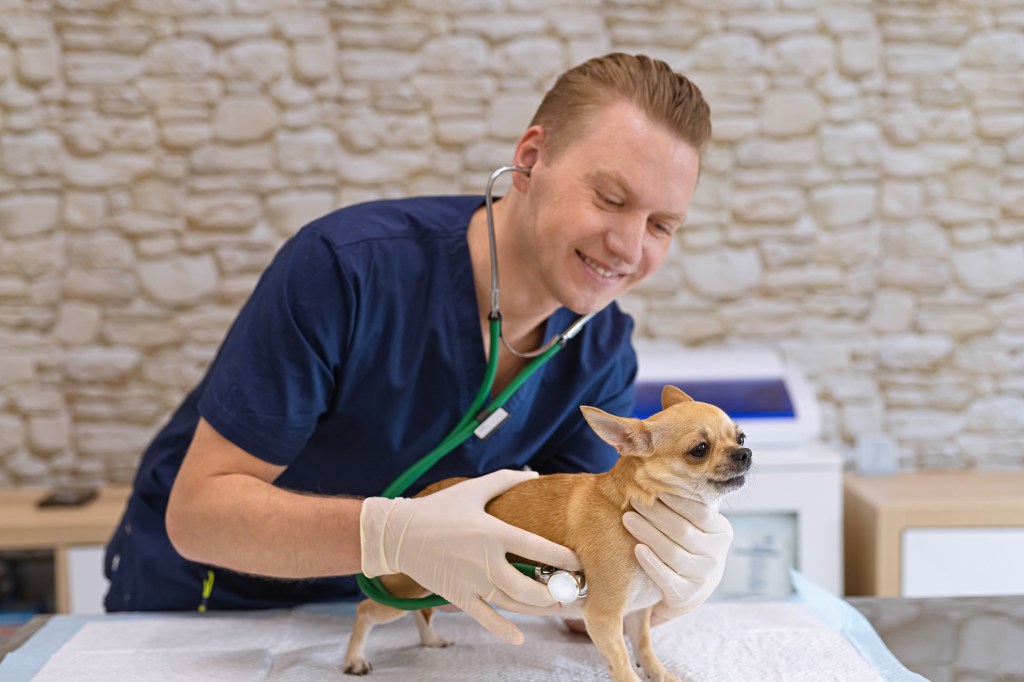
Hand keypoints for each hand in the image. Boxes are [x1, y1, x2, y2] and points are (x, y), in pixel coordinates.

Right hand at [360, 469, 579, 643]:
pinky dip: (503, 630)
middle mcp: (484, 560)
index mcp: (492, 532)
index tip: (579, 563)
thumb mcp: (473, 490)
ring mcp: (471, 582)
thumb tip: (535, 475)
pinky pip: (485, 618)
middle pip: (529, 586)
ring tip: (558, 608)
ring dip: (538, 609)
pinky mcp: (458, 596)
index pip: (536, 547)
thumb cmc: (438, 508)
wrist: (397, 533)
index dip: (562, 558)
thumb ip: (505, 480)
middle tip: (571, 592)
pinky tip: (520, 638)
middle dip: (555, 593)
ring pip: (512, 604)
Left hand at [622, 494, 732, 620]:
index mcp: (721, 531)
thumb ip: (686, 501)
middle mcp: (717, 555)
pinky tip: (637, 549)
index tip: (653, 486)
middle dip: (655, 513)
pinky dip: (651, 563)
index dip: (675, 499)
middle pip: (682, 531)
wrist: (688, 589)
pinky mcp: (686, 596)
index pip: (699, 512)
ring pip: (673, 553)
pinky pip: (667, 578)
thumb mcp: (694, 524)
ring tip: (627, 519)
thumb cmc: (687, 545)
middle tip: (633, 500)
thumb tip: (660, 469)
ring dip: (648, 534)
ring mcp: (704, 577)